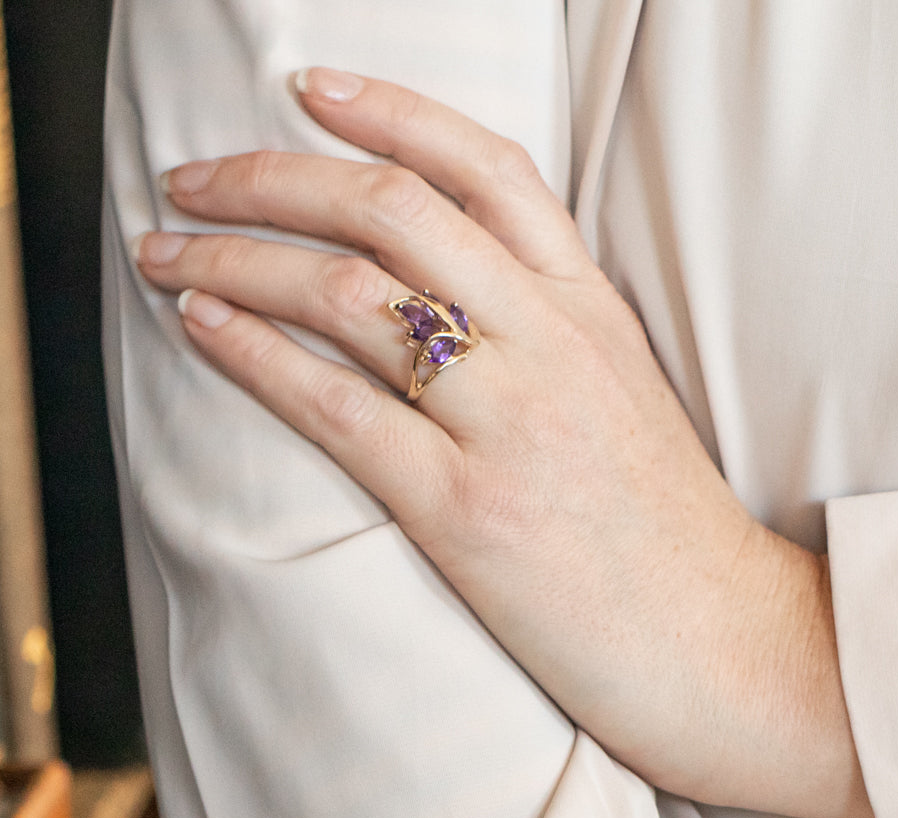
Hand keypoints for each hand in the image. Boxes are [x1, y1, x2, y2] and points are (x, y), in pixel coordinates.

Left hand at [135, 67, 870, 817]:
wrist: (719, 638)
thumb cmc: (664, 525)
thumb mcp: (625, 392)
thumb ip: (552, 324)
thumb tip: (453, 282)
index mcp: (591, 309)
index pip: (487, 168)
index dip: (389, 110)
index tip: (307, 87)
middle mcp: (550, 343)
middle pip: (392, 210)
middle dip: (272, 177)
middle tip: (193, 178)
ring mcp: (509, 422)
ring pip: (349, 294)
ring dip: (234, 258)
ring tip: (166, 252)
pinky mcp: (464, 510)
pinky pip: (336, 406)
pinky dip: (253, 353)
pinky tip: (203, 324)